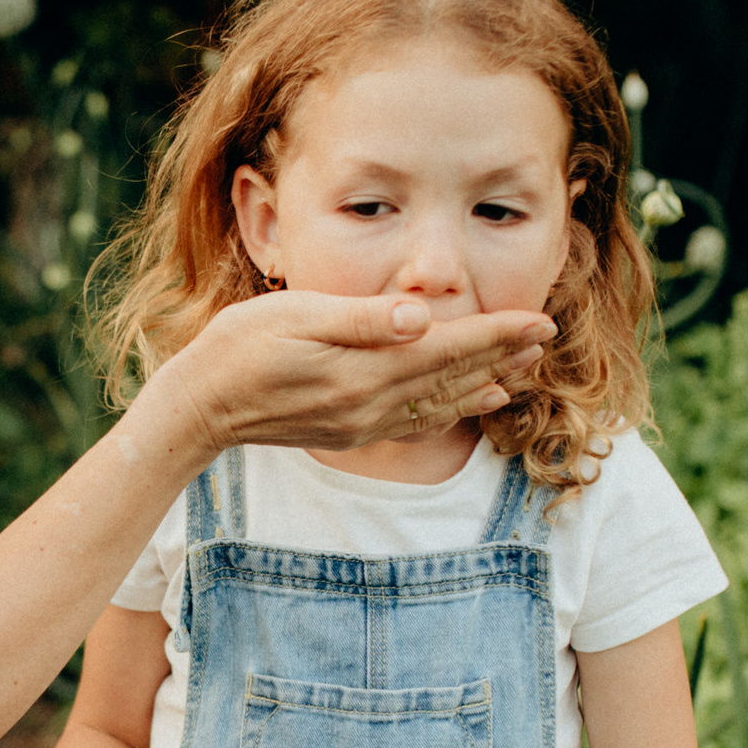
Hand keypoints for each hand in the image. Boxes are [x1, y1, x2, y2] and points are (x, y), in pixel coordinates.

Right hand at [146, 292, 554, 458]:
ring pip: (440, 403)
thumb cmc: (238, 347)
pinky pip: (416, 422)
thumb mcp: (295, 316)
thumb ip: (360, 318)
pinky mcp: (349, 431)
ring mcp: (361, 423)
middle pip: (453, 378)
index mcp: (363, 371)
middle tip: (547, 339)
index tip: (540, 320)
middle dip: (503, 356)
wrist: (200, 406)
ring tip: (524, 370)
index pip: (448, 348)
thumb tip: (421, 317)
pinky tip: (470, 402)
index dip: (497, 333)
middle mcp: (370, 404)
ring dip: (485, 384)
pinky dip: (452, 410)